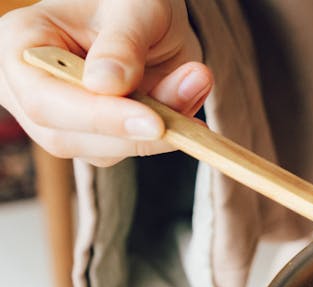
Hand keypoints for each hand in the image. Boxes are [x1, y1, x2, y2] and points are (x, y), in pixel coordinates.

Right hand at [0, 0, 211, 166]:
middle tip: (188, 111)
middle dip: (133, 131)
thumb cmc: (131, 2)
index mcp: (21, 45)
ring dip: (158, 132)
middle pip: (66, 136)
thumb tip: (105, 85)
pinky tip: (187, 99)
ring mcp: (61, 117)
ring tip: (195, 82)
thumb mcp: (133, 8)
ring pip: (103, 151)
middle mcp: (29, 87)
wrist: (149, 16)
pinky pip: (130, 148)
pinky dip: (166, 133)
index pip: (44, 99)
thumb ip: (122, 43)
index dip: (98, 117)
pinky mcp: (96, 135)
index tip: (154, 123)